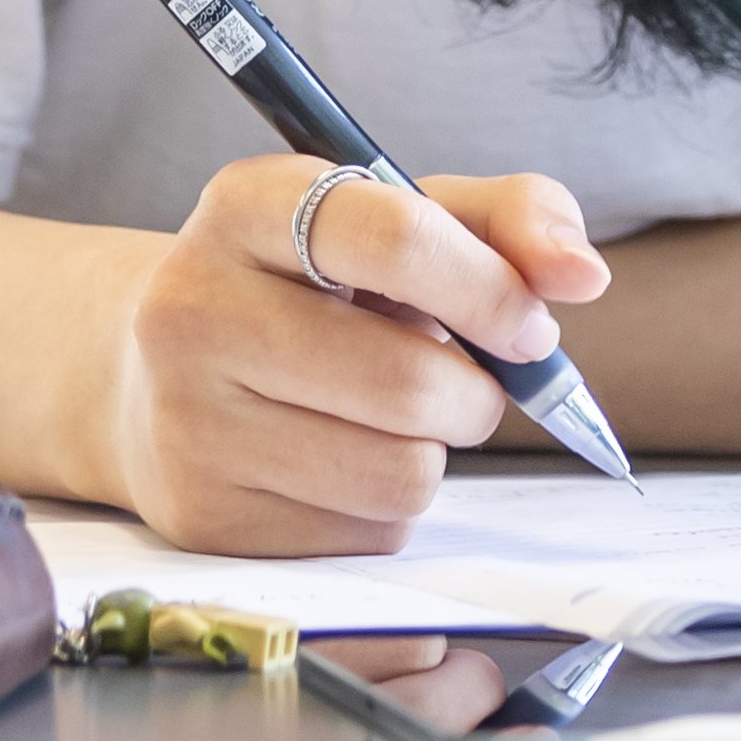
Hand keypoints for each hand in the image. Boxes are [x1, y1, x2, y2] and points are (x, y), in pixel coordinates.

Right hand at [107, 160, 609, 555]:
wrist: (157, 371)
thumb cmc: (308, 286)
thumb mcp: (394, 220)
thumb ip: (506, 221)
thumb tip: (584, 274)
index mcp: (245, 204)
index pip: (394, 238)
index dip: (489, 289)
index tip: (529, 326)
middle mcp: (195, 305)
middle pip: (408, 381)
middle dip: (471, 394)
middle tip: (459, 380)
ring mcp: (189, 418)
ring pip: (398, 473)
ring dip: (430, 454)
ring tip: (386, 416)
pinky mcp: (204, 515)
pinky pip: (364, 536)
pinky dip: (383, 507)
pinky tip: (338, 461)